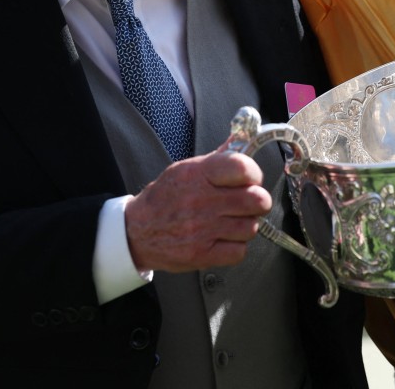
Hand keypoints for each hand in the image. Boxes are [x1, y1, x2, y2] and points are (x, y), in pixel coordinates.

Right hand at [123, 148, 271, 272]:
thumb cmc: (164, 198)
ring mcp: (201, 229)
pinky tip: (224, 238)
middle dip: (258, 201)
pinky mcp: (201, 254)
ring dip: (246, 224)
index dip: (254, 174)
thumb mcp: (186, 169)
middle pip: (255, 200)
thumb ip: (218, 158)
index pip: (242, 168)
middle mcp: (201, 200)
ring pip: (250, 226)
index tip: (251, 179)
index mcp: (198, 174)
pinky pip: (239, 251)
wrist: (136, 231)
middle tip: (249, 202)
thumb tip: (242, 139)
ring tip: (232, 221)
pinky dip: (236, 247)